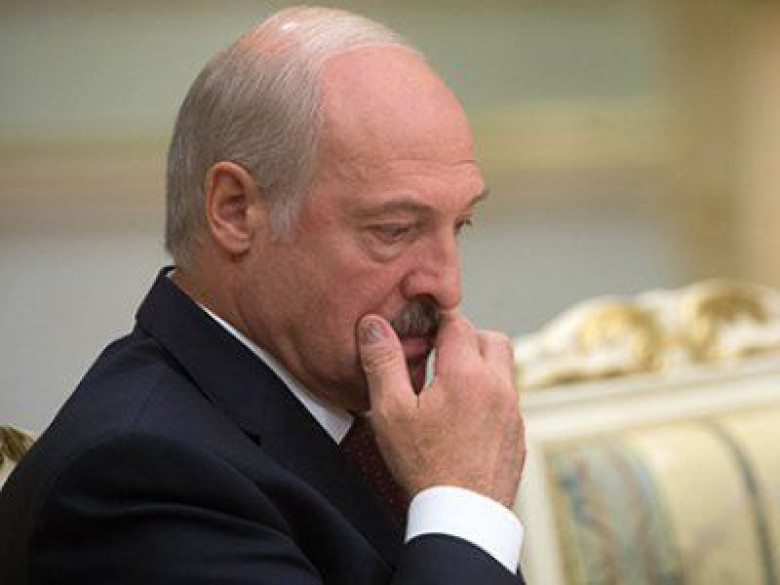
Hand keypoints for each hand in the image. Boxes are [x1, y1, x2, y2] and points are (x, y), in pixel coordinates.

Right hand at [357, 312, 525, 508]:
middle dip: (466, 339)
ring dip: (480, 368)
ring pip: (503, 370)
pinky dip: (489, 398)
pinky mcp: (517, 435)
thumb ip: (383, 362)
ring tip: (449, 389)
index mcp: (467, 374)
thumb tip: (374, 326)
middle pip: (491, 338)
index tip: (422, 332)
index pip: (458, 323)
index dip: (438, 322)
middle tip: (438, 356)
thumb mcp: (391, 412)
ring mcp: (513, 412)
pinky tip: (464, 420)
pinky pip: (508, 401)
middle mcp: (498, 387)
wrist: (461, 517)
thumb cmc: (424, 465)